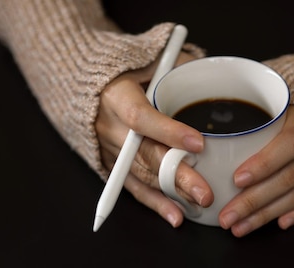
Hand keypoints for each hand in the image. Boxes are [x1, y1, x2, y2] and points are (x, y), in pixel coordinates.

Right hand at [96, 52, 211, 226]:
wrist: (81, 80)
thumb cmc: (123, 66)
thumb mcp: (147, 56)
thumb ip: (177, 65)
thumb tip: (213, 75)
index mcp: (116, 94)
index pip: (141, 117)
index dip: (169, 132)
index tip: (198, 143)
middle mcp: (108, 125)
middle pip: (144, 155)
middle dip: (177, 175)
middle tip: (204, 192)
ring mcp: (108, 148)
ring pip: (141, 175)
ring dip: (171, 192)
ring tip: (199, 204)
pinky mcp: (110, 164)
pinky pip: (133, 188)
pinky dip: (155, 203)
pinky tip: (175, 216)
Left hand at [219, 106, 293, 236]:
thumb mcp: (278, 99)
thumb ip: (253, 113)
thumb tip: (214, 131)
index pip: (288, 143)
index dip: (263, 164)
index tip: (237, 180)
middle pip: (289, 176)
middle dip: (254, 200)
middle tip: (228, 216)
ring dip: (268, 213)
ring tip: (241, 226)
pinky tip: (280, 223)